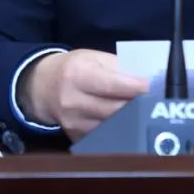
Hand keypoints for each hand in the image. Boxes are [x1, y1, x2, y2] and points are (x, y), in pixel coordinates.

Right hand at [17, 49, 148, 140]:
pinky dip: (117, 127)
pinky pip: (104, 135)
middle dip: (137, 104)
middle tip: (151, 99)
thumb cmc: (73, 68)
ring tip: (140, 109)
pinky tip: (124, 120)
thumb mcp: (93, 57)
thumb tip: (145, 77)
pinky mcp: (75, 136)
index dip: (135, 87)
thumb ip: (118, 66)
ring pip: (112, 125)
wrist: (41, 87)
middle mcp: (73, 101)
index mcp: (78, 75)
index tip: (151, 87)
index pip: (111, 85)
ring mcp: (73, 122)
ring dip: (130, 118)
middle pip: (114, 108)